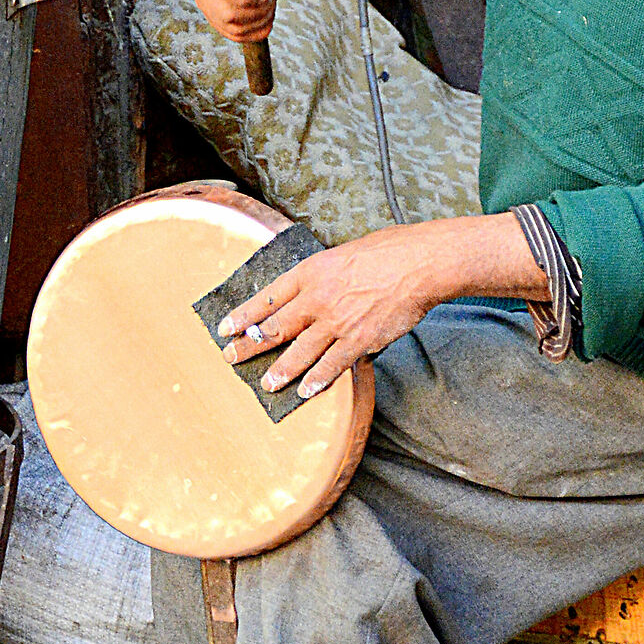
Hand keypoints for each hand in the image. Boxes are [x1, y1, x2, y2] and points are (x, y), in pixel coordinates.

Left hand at [219, 225, 449, 397]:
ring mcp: (336, 321)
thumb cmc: (385, 253)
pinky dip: (316, 381)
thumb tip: (307, 296)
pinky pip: (331, 366)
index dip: (244, 315)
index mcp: (310, 272)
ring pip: (299, 352)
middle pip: (275, 327)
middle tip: (232, 357)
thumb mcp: (340, 255)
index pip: (267, 297)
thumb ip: (320, 278)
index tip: (226, 328)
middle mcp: (316, 298)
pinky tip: (305, 391)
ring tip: (266, 384)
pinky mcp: (357, 340)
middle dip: (250, 345)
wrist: (417, 264)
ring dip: (279, 371)